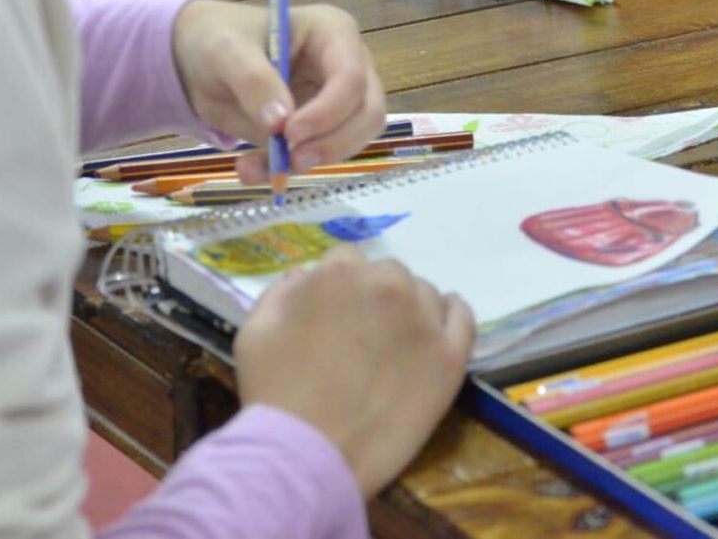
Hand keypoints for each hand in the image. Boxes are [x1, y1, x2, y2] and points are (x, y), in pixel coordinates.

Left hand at [172, 0, 385, 182]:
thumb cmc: (219, 38)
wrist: (199, 61)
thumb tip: (280, 124)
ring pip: (353, 141)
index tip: (290, 133)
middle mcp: (348, 65)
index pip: (352, 76)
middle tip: (292, 159)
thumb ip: (254, 81)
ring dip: (311, 162)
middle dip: (333, 142)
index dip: (329, 110)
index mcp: (333, 32)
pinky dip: (286, 170)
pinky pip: (318, 157)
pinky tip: (250, 169)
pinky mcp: (319, 130)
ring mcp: (338, 101)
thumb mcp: (226, 51)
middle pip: (367, 113)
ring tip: (257, 166)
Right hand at [235, 246, 475, 495]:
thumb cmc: (274, 394)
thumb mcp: (255, 332)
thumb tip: (305, 276)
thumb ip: (281, 293)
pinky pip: (462, 318)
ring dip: (409, 309)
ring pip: (424, 294)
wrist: (307, 456)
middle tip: (361, 336)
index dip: (338, 289)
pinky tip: (438, 328)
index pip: (346, 261)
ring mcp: (423, 320)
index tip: (333, 316)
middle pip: (388, 274)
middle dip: (374, 297)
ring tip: (393, 345)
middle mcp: (388, 286)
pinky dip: (452, 315)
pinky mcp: (449, 357)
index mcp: (340, 274)